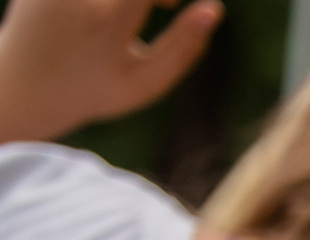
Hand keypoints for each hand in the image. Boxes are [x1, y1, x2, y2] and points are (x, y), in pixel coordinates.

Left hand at [0, 0, 221, 145]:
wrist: (23, 87)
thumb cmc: (96, 89)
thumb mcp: (146, 83)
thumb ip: (185, 48)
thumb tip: (213, 8)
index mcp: (108, 26)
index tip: (174, 4)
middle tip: (161, 4)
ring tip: (129, 8)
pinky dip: (99, 2)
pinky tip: (87, 16)